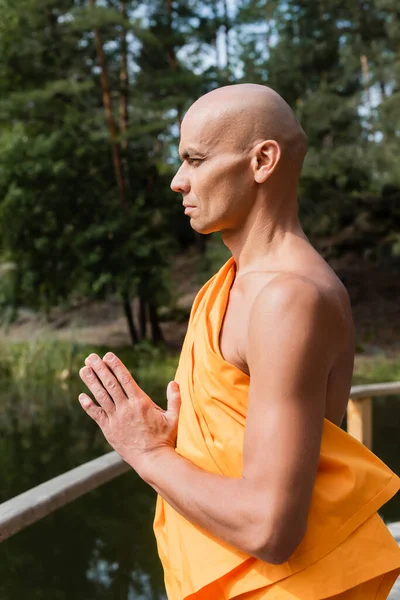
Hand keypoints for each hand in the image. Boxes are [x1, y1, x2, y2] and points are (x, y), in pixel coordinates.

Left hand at [78, 352, 180, 473]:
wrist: (152, 460)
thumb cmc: (164, 439)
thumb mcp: (173, 417)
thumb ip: (174, 399)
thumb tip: (174, 382)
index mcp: (140, 402)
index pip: (125, 379)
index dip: (115, 366)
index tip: (107, 356)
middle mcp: (126, 408)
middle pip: (110, 384)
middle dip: (99, 369)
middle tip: (91, 357)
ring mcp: (116, 419)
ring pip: (101, 396)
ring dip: (91, 382)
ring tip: (83, 370)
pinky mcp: (109, 430)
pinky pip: (96, 415)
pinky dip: (88, 405)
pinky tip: (81, 396)